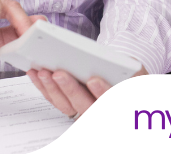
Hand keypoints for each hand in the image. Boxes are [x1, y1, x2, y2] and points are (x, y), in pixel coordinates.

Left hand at [28, 66, 146, 118]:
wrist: (120, 79)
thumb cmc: (127, 74)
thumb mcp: (134, 70)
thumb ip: (129, 69)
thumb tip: (116, 61)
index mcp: (117, 102)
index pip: (110, 101)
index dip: (102, 92)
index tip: (93, 80)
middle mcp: (98, 111)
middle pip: (84, 105)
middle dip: (70, 89)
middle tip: (59, 73)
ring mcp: (81, 110)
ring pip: (66, 105)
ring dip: (52, 88)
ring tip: (43, 71)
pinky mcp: (68, 105)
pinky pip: (55, 100)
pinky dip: (44, 87)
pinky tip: (36, 73)